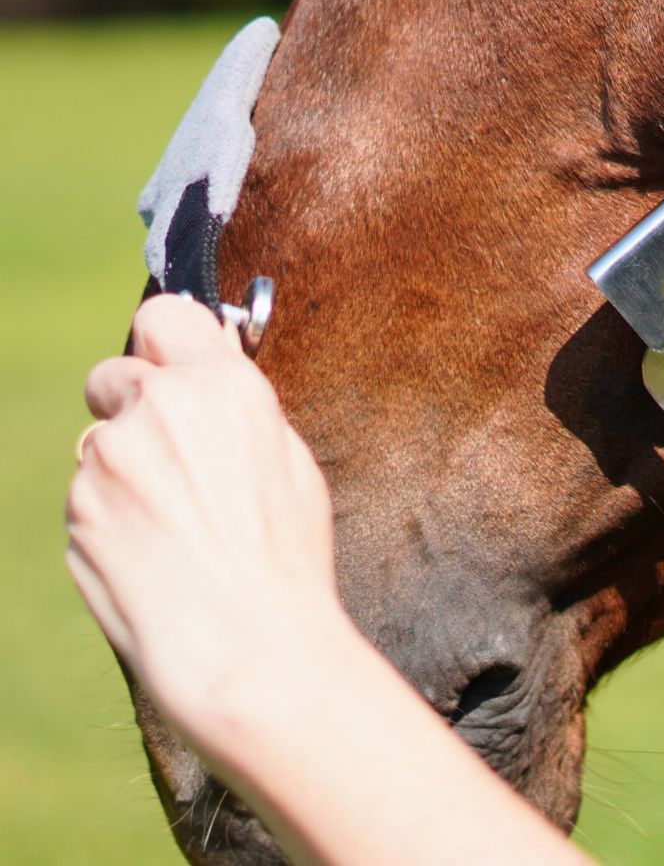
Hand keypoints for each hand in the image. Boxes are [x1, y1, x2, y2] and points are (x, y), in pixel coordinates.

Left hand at [66, 295, 343, 752]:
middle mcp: (155, 411)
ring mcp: (106, 463)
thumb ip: (239, 406)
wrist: (246, 644)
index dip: (169, 338)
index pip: (165, 314)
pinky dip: (111, 515)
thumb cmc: (287, 557)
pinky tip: (154, 553)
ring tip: (174, 522)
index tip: (173, 359)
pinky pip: (87, 497)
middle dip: (134, 402)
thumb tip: (211, 373)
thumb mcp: (292, 461)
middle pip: (115, 374)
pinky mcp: (76, 513)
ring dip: (124, 466)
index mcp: (220, 388)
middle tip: (167, 448)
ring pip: (100, 443)